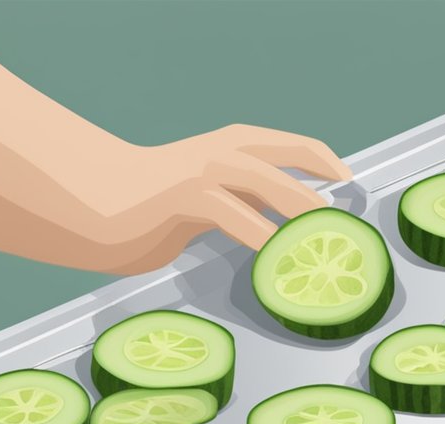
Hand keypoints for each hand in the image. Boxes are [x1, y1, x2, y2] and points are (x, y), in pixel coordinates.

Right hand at [75, 124, 351, 273]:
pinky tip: (277, 256)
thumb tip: (281, 230)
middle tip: (347, 225)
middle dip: (322, 193)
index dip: (324, 161)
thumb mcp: (209, 203)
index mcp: (232, 145)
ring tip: (325, 240)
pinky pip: (235, 216)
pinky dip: (261, 237)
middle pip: (288, 162)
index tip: (349, 183)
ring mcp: (205, 171)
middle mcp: (224, 151)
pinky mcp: (187, 197)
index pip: (292, 145)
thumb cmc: (150, 209)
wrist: (95, 206)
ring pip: (268, 184)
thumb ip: (242, 206)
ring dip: (301, 211)